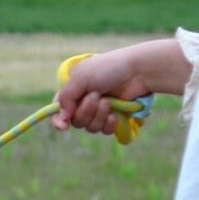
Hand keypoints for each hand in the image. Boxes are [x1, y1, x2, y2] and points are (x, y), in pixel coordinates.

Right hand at [52, 39, 189, 135]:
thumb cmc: (109, 68)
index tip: (64, 126)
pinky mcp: (114, 117)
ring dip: (98, 116)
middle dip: (85, 112)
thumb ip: (66, 97)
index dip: (58, 120)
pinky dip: (108, 124)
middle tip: (97, 97)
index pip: (58, 110)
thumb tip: (62, 117)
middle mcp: (84, 101)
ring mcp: (99, 110)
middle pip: (75, 121)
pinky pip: (104, 130)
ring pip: (90, 127)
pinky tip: (115, 114)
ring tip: (109, 103)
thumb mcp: (81, 77)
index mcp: (74, 90)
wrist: (140, 70)